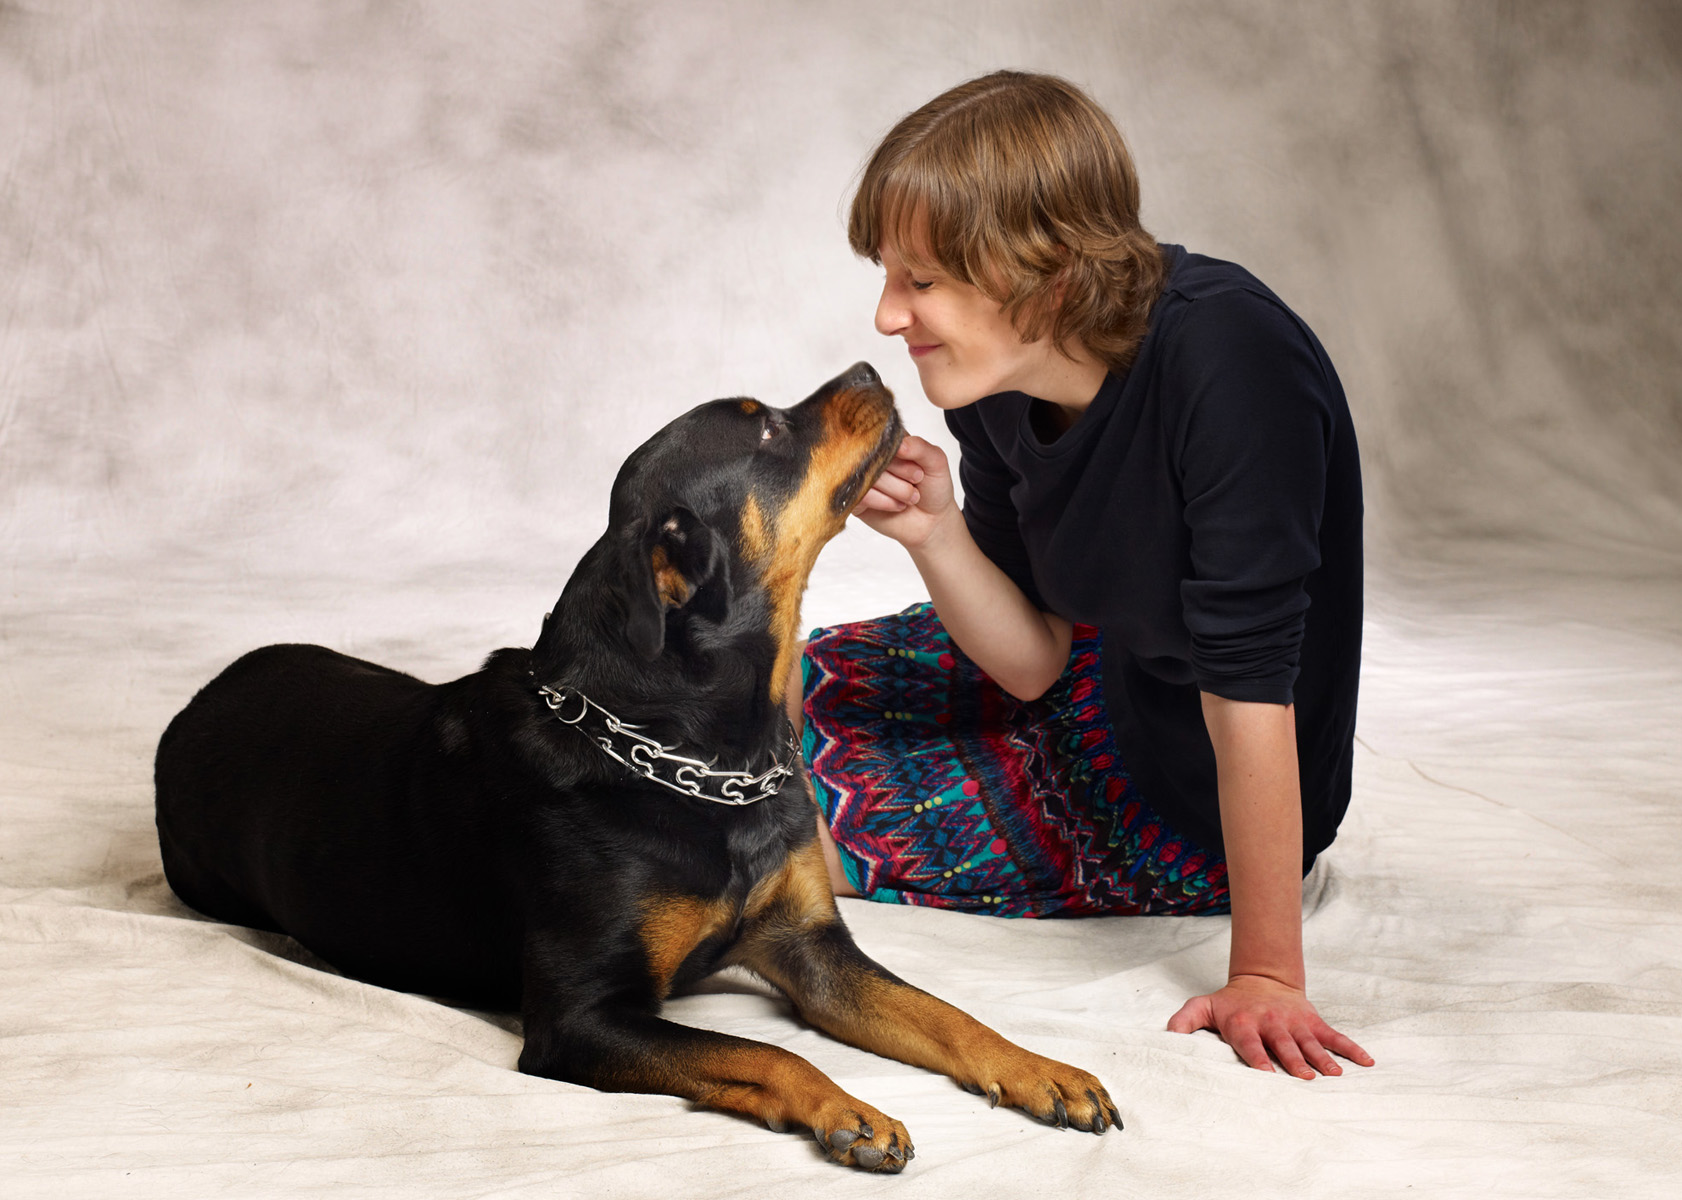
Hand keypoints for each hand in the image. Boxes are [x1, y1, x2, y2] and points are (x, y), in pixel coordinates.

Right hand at [851, 435, 957, 548]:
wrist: (932, 522)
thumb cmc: (933, 489)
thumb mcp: (936, 462)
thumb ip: (920, 447)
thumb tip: (899, 444)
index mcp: (889, 442)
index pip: (882, 436)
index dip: (899, 453)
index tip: (917, 467)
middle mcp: (873, 457)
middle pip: (873, 455)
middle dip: (900, 471)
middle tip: (917, 481)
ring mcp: (862, 477)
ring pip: (868, 475)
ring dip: (896, 489)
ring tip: (911, 497)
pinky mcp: (856, 498)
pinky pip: (861, 494)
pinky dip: (883, 501)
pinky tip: (898, 506)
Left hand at [1167, 974, 1373, 1078]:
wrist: (1262, 978)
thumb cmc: (1230, 1002)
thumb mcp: (1202, 1007)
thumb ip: (1183, 1021)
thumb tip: (1168, 1038)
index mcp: (1244, 1024)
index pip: (1250, 1043)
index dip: (1257, 1058)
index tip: (1266, 1074)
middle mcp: (1271, 1024)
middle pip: (1284, 1046)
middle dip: (1294, 1062)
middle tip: (1306, 1079)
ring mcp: (1295, 1023)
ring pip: (1310, 1043)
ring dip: (1323, 1059)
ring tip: (1334, 1075)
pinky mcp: (1313, 1022)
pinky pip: (1334, 1036)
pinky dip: (1351, 1048)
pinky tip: (1366, 1062)